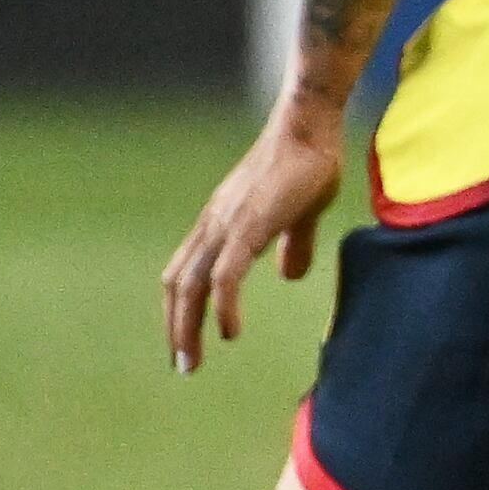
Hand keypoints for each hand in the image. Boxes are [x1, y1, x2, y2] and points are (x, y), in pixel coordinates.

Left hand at [164, 108, 344, 371]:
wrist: (311, 124)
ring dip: (187, 327)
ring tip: (193, 361)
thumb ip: (292, 243)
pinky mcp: (249, 226)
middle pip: (177, 283)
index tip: (188, 341)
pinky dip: (222, 307)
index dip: (181, 308)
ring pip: (192, 285)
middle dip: (177, 327)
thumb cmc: (310, 160)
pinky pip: (226, 276)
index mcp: (221, 221)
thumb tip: (289, 275)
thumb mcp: (300, 211)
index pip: (184, 271)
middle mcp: (214, 224)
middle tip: (184, 365)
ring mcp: (227, 224)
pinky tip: (229, 333)